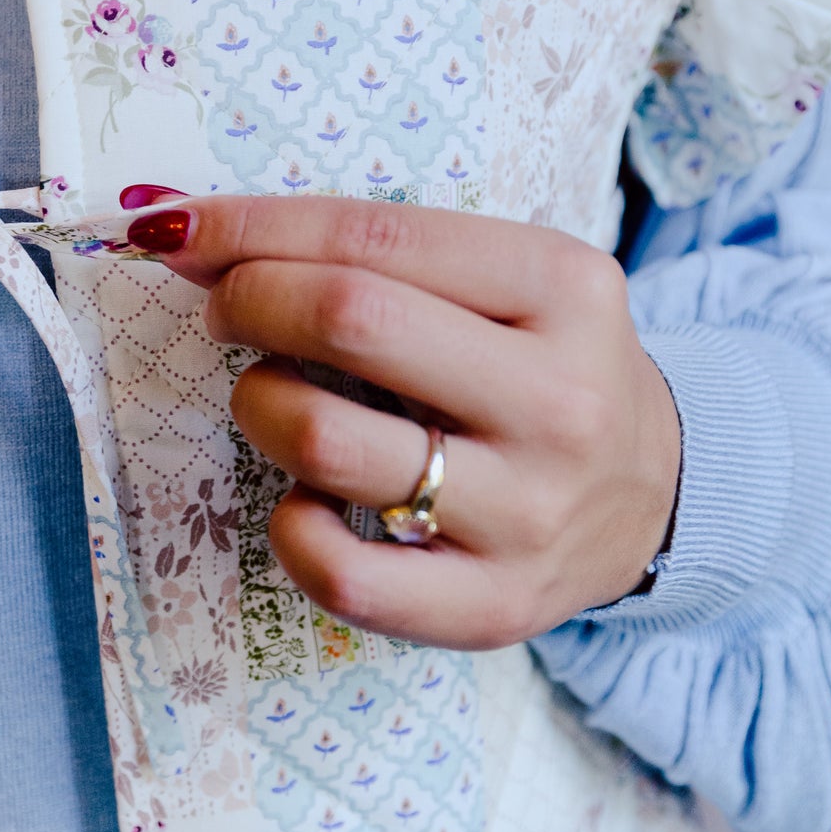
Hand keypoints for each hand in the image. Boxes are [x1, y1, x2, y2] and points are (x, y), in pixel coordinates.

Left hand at [122, 192, 681, 649]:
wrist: (652, 495)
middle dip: (248, 299)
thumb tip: (187, 230)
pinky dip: (289, 527)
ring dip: (259, 406)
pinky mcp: (494, 605)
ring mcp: (531, 512)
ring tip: (273, 400)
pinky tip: (307, 501)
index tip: (177, 225)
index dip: (251, 225)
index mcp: (564, 288)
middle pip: (349, 319)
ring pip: (326, 442)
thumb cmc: (537, 368)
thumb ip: (367, 252)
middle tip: (228, 309)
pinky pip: (341, 573)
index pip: (374, 234)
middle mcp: (561, 399)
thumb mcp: (498, 283)